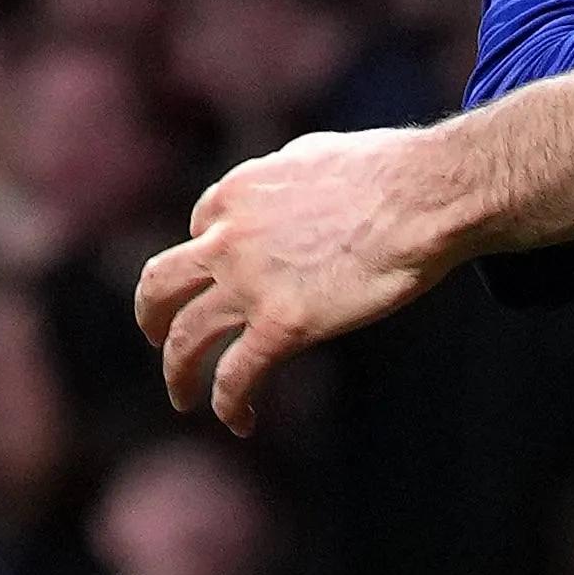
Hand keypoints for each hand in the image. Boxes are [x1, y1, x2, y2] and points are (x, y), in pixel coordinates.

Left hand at [137, 130, 464, 430]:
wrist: (422, 197)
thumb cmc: (388, 172)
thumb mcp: (314, 154)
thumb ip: (286, 175)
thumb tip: (290, 185)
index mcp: (235, 193)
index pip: (200, 230)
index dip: (208, 258)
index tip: (224, 281)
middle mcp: (227, 238)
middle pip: (160, 286)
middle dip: (152, 316)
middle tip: (157, 338)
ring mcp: (249, 284)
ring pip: (185, 339)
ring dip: (178, 374)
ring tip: (184, 399)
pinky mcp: (283, 325)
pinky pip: (235, 375)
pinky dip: (229, 403)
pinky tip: (239, 420)